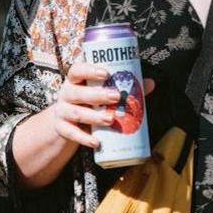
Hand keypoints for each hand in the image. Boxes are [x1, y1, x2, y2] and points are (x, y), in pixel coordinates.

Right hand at [31, 62, 156, 151]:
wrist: (67, 122)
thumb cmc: (89, 101)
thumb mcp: (101, 92)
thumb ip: (124, 87)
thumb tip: (150, 83)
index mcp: (76, 80)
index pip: (77, 70)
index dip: (89, 70)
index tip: (106, 73)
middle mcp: (66, 94)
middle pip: (78, 92)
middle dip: (97, 95)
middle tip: (116, 97)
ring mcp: (62, 112)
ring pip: (76, 113)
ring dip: (94, 116)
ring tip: (110, 119)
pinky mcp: (61, 129)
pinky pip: (72, 134)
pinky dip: (84, 139)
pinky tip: (97, 142)